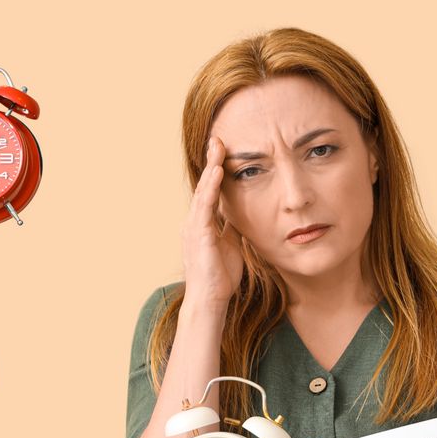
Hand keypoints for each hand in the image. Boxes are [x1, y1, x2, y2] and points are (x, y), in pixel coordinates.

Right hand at [182, 136, 244, 309]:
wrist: (211, 298)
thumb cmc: (221, 276)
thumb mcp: (232, 246)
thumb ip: (232, 229)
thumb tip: (242, 217)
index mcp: (203, 223)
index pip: (210, 191)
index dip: (216, 171)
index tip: (223, 152)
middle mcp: (194, 221)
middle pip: (204, 185)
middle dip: (211, 161)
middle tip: (218, 139)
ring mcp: (194, 226)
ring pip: (203, 190)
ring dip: (210, 167)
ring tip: (217, 146)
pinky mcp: (198, 233)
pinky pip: (204, 204)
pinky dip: (210, 187)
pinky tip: (217, 171)